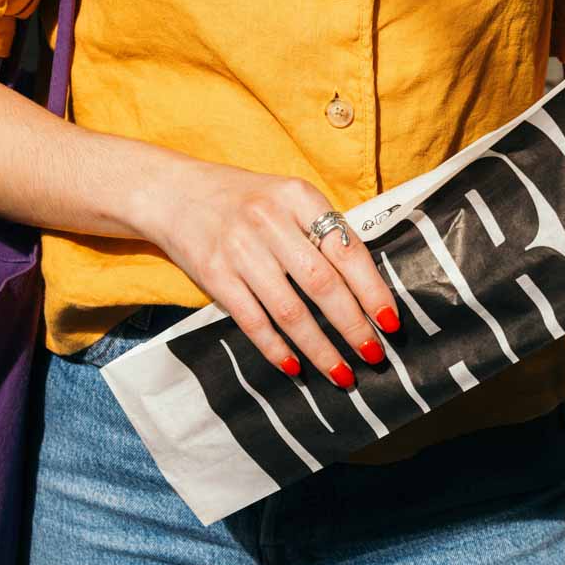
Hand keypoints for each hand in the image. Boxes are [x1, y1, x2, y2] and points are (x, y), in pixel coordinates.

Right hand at [146, 158, 400, 387]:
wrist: (173, 192)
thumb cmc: (244, 200)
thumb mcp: (286, 198)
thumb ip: (321, 231)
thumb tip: (367, 286)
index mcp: (298, 197)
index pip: (347, 250)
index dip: (373, 290)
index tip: (391, 322)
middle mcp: (270, 221)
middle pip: (322, 284)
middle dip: (353, 325)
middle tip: (373, 355)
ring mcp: (239, 249)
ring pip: (289, 310)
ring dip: (319, 348)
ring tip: (341, 373)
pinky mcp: (214, 274)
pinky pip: (253, 321)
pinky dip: (276, 348)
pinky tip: (295, 368)